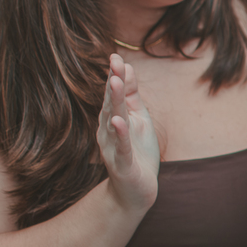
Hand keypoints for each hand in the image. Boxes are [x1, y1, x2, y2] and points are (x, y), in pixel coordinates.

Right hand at [96, 54, 159, 212]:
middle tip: (115, 63)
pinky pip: (121, 147)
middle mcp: (108, 131)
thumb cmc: (138, 152)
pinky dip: (120, 134)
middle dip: (113, 84)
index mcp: (113, 119)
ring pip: (113, 122)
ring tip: (114, 83)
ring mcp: (114, 148)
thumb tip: (128, 67)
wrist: (136, 191)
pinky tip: (119, 121)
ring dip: (114, 102)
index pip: (113, 94)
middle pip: (110, 104)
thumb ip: (132, 96)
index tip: (116, 56)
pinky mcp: (123, 164)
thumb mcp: (138, 119)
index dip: (115, 75)